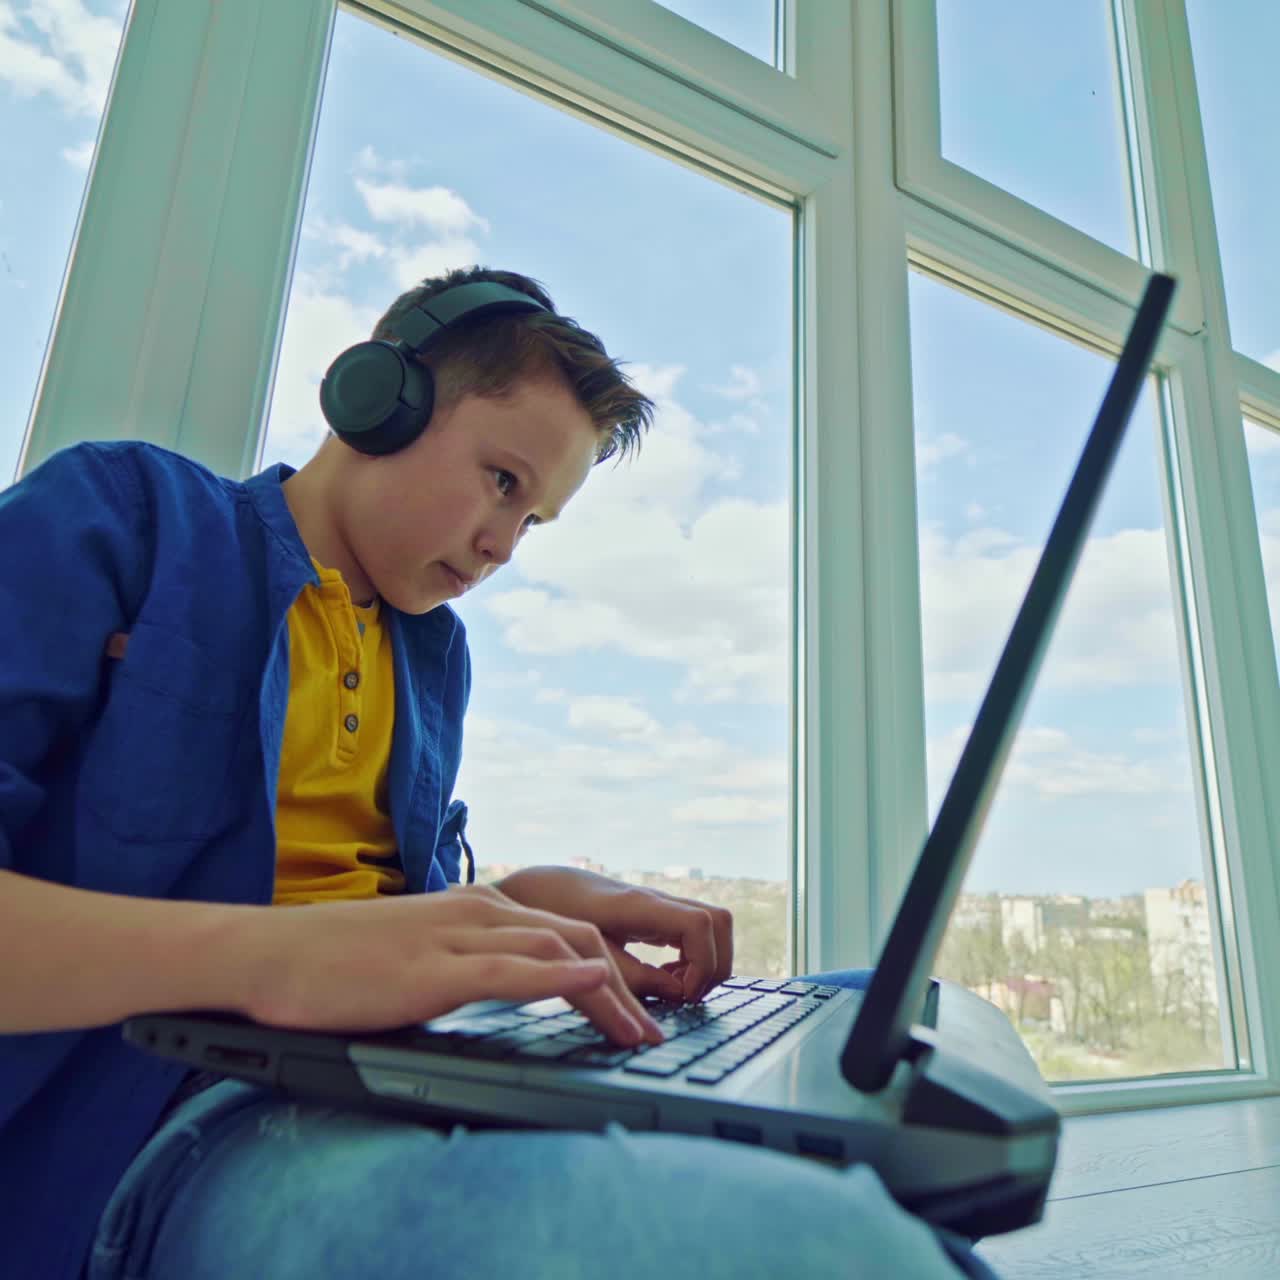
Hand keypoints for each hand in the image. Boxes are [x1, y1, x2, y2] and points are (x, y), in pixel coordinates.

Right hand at [233, 884, 664, 1045]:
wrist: (271, 951)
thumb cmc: (337, 958)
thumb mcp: (418, 949)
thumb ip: (463, 960)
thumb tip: (500, 988)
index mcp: (477, 907)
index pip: (565, 933)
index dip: (610, 972)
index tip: (635, 1012)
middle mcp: (478, 912)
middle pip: (578, 941)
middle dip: (625, 989)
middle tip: (652, 1032)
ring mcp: (457, 936)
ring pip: (558, 953)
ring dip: (609, 995)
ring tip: (638, 1034)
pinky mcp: (433, 968)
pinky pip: (512, 969)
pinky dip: (560, 979)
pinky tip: (593, 988)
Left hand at [494, 866, 733, 1003]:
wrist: (528, 889)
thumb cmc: (547, 917)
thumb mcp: (583, 954)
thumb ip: (630, 976)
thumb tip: (676, 994)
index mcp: (637, 905)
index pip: (701, 923)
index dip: (703, 964)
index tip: (681, 995)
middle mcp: (653, 900)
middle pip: (719, 921)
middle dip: (716, 964)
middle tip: (687, 997)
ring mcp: (654, 906)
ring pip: (710, 925)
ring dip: (705, 961)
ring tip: (676, 991)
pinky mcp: (650, 915)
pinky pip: (691, 932)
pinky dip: (691, 957)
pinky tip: (664, 979)